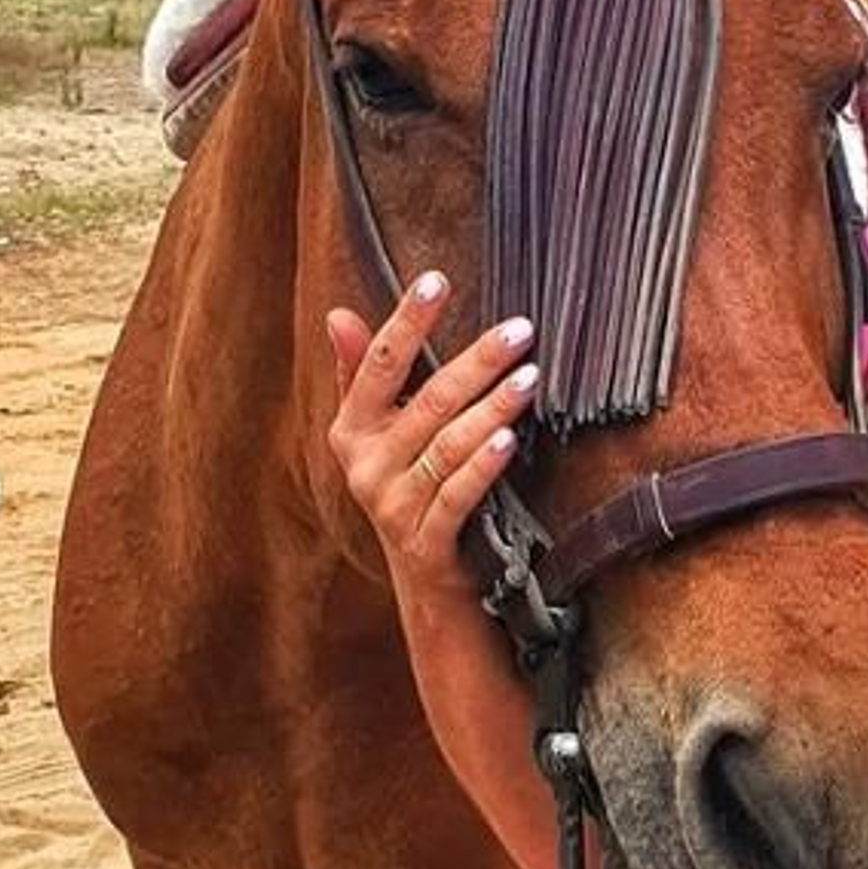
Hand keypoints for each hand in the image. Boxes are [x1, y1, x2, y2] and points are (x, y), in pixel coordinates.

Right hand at [326, 270, 537, 594]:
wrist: (426, 588)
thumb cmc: (411, 493)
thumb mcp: (383, 438)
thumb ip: (365, 377)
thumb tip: (337, 315)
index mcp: (351, 432)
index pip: (379, 365)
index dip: (406, 321)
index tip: (436, 280)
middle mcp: (365, 467)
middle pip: (426, 401)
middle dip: (476, 361)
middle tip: (521, 329)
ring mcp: (392, 508)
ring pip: (446, 446)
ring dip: (492, 408)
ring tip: (530, 378)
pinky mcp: (424, 545)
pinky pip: (456, 496)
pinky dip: (483, 466)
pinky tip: (509, 440)